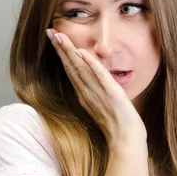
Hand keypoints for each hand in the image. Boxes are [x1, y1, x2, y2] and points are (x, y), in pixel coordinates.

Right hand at [46, 28, 146, 153]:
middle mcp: (88, 93)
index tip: (54, 39)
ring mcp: (98, 94)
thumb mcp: (103, 107)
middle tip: (50, 32)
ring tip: (60, 36)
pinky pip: (100, 77)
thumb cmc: (118, 128)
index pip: (71, 70)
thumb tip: (91, 83)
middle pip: (71, 67)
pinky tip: (82, 53)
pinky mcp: (112, 94)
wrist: (126, 143)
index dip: (62, 54)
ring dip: (70, 52)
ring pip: (80, 69)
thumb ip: (96, 94)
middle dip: (61, 48)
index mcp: (85, 95)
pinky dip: (91, 64)